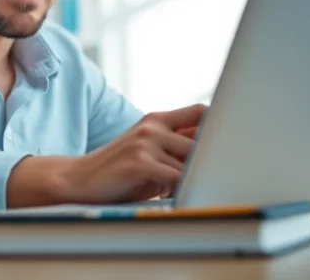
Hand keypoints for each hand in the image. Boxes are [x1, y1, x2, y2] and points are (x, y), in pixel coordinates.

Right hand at [60, 103, 207, 203]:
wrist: (77, 180)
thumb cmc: (117, 172)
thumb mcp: (146, 153)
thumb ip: (173, 149)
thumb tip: (214, 157)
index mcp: (156, 120)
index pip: (200, 113)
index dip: (218, 126)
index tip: (232, 143)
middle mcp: (152, 127)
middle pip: (203, 140)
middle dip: (211, 163)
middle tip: (218, 178)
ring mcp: (146, 142)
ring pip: (191, 164)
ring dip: (193, 181)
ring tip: (188, 192)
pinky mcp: (140, 162)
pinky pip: (176, 178)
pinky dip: (181, 191)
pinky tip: (174, 198)